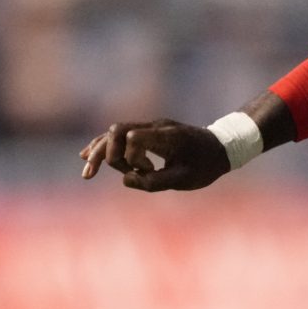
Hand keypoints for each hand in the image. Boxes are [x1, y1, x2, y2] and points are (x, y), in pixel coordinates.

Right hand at [78, 119, 230, 190]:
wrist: (221, 147)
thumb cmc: (205, 165)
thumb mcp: (184, 180)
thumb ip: (153, 182)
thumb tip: (124, 180)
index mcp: (166, 136)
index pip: (133, 137)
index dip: (129, 157)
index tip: (147, 170)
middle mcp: (154, 127)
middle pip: (116, 132)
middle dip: (103, 154)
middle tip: (95, 176)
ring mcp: (150, 127)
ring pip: (115, 133)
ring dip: (100, 151)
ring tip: (87, 172)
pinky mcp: (147, 132)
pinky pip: (121, 136)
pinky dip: (106, 146)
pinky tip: (88, 155)